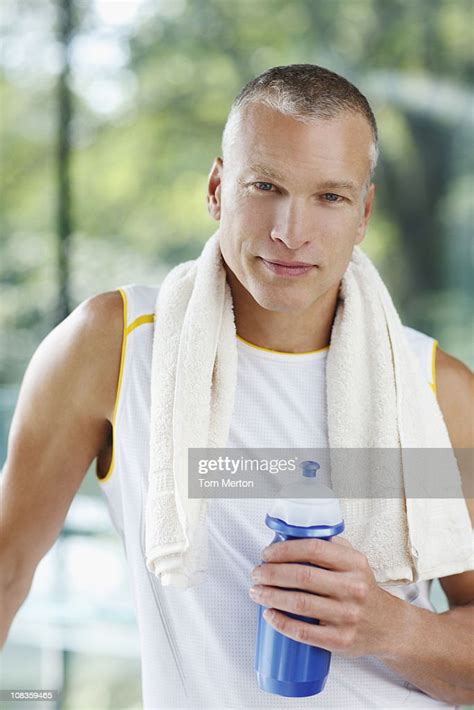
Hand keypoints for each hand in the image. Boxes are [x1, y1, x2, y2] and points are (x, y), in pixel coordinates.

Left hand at [249, 536, 397, 657]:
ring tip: (256, 592)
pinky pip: (304, 633)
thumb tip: (292, 535)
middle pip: (302, 576)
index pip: (313, 549)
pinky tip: (269, 615)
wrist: (388, 626)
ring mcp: (347, 616)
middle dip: (271, 573)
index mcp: (354, 563)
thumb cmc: (362, 589)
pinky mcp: (341, 640)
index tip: (266, 554)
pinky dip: (282, 623)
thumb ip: (330, 546)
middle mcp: (353, 588)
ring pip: (300, 603)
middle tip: (256, 573)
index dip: (284, 550)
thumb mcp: (355, 562)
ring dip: (270, 596)